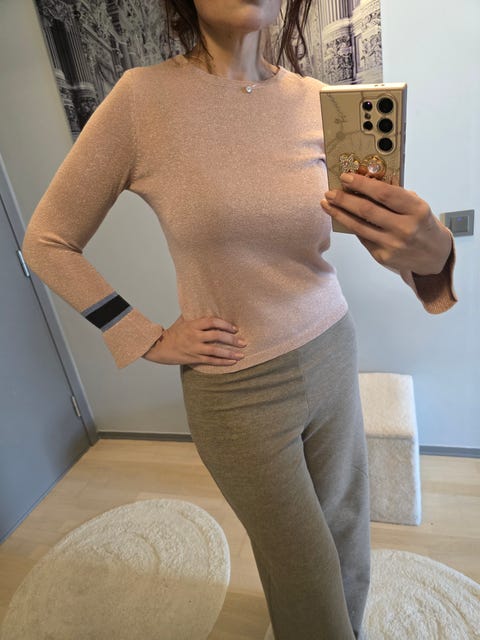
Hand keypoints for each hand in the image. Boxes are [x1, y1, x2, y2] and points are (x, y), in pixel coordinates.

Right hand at [142, 314, 246, 365]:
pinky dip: (222, 362)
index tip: (235, 329)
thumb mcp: (182, 321)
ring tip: (241, 354)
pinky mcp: (193, 358)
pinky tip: (232, 362)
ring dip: (230, 353)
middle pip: (217, 336)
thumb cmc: (172, 333)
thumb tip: (204, 305)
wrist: (159, 347)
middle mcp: (194, 336)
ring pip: (216, 350)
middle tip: (243, 342)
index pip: (212, 322)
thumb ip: (194, 315)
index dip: (225, 324)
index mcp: (193, 324)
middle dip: (232, 339)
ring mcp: (194, 348)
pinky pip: (211, 361)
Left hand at [321, 173, 452, 275]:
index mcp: (416, 210)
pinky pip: (362, 238)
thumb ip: (394, 195)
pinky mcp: (383, 257)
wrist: (433, 255)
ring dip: (339, 214)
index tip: (346, 177)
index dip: (362, 184)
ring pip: (358, 227)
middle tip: (330, 192)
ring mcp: (392, 245)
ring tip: (327, 204)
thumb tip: (363, 182)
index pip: (384, 193)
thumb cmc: (422, 224)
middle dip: (344, 199)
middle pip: (366, 210)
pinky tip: (342, 217)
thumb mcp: (416, 205)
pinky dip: (351, 226)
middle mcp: (404, 228)